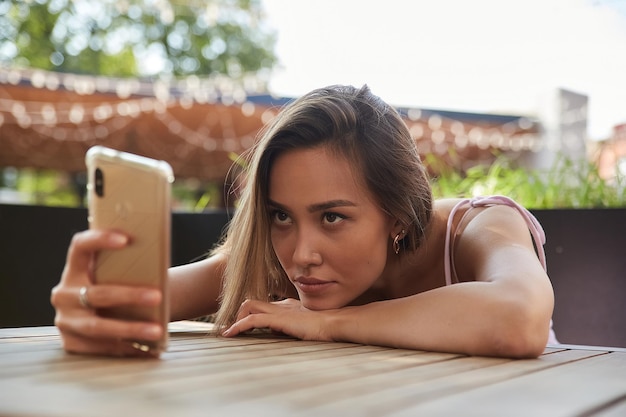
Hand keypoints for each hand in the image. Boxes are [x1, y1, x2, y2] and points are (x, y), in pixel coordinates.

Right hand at [50, 230, 163, 356]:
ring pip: (97, 326)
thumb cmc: (115, 287)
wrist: (100, 315)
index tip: (126, 238)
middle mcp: (64, 294)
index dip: (99, 239)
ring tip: (157, 331)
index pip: (80, 246)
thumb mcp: (114, 275)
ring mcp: (65, 320)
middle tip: (157, 296)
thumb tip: (161, 270)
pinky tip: (147, 350)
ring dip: (130, 329)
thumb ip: (127, 268)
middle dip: (129, 296)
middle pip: (97, 294)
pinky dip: (126, 348)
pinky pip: (99, 347)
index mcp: (74, 269)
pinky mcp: (71, 342)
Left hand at [221, 298, 332, 341]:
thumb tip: (283, 333)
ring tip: (228, 333)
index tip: (241, 327)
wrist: (333, 323)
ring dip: (235, 319)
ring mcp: (279, 310)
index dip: (249, 315)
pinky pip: (252, 319)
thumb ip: (294, 327)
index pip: (263, 306)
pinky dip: (239, 326)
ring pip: (248, 306)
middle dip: (238, 315)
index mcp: (288, 306)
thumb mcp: (306, 327)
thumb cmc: (325, 327)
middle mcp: (281, 305)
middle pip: (252, 302)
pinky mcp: (278, 319)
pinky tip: (232, 334)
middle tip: (231, 329)